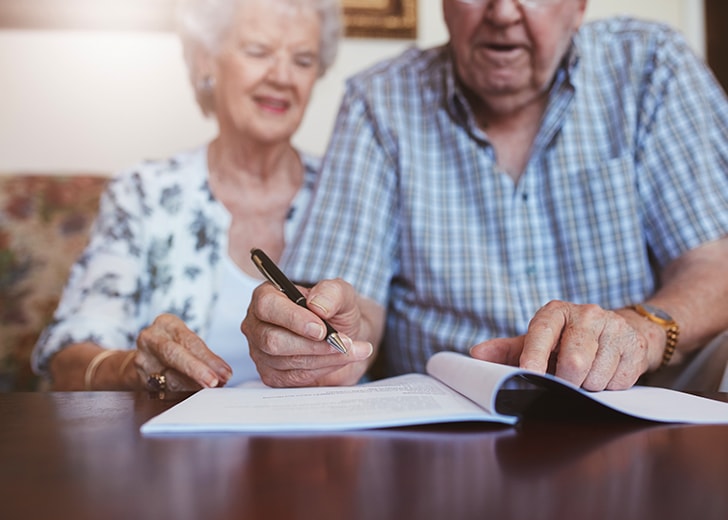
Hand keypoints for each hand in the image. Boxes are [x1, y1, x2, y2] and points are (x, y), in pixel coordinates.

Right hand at [136, 313, 232, 389]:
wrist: (145, 358)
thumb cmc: (174, 348)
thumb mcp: (187, 342)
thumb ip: (204, 356)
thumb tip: (224, 373)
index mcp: (166, 323)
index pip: (189, 340)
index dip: (208, 358)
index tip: (224, 372)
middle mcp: (150, 338)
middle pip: (174, 354)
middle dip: (196, 370)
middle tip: (215, 381)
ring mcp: (142, 359)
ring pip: (168, 376)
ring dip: (193, 385)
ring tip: (210, 389)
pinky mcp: (139, 378)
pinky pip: (163, 389)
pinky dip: (182, 393)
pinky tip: (194, 394)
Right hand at [241, 278, 375, 386]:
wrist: (343, 335)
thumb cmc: (335, 311)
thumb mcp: (340, 293)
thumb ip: (331, 292)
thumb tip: (318, 306)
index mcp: (267, 296)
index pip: (267, 306)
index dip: (293, 319)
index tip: (321, 329)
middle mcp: (258, 324)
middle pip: (273, 340)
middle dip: (313, 344)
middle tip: (343, 343)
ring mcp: (261, 352)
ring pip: (286, 361)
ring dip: (324, 357)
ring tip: (349, 349)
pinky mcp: (272, 375)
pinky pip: (294, 377)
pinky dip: (322, 369)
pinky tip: (339, 359)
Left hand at [470, 301, 652, 390]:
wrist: (617, 330)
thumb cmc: (566, 340)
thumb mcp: (537, 341)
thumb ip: (506, 350)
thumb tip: (475, 356)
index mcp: (555, 312)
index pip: (542, 332)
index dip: (534, 356)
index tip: (528, 374)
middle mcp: (586, 314)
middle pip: (574, 361)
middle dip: (566, 381)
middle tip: (563, 382)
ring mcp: (614, 328)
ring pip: (596, 376)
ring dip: (588, 386)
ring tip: (585, 374)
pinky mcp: (636, 345)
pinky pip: (619, 382)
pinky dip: (609, 387)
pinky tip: (605, 373)